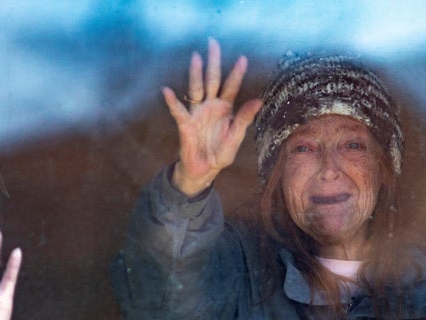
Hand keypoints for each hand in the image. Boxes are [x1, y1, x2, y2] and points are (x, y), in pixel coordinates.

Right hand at [163, 37, 262, 195]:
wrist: (204, 171)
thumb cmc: (220, 154)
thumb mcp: (236, 138)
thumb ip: (244, 119)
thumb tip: (259, 101)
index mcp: (225, 109)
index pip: (231, 87)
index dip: (236, 73)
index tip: (242, 58)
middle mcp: (210, 106)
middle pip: (212, 80)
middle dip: (213, 62)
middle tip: (212, 43)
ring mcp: (197, 114)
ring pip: (196, 89)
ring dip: (195, 74)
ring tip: (195, 57)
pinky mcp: (186, 125)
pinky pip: (179, 112)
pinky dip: (172, 102)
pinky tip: (167, 90)